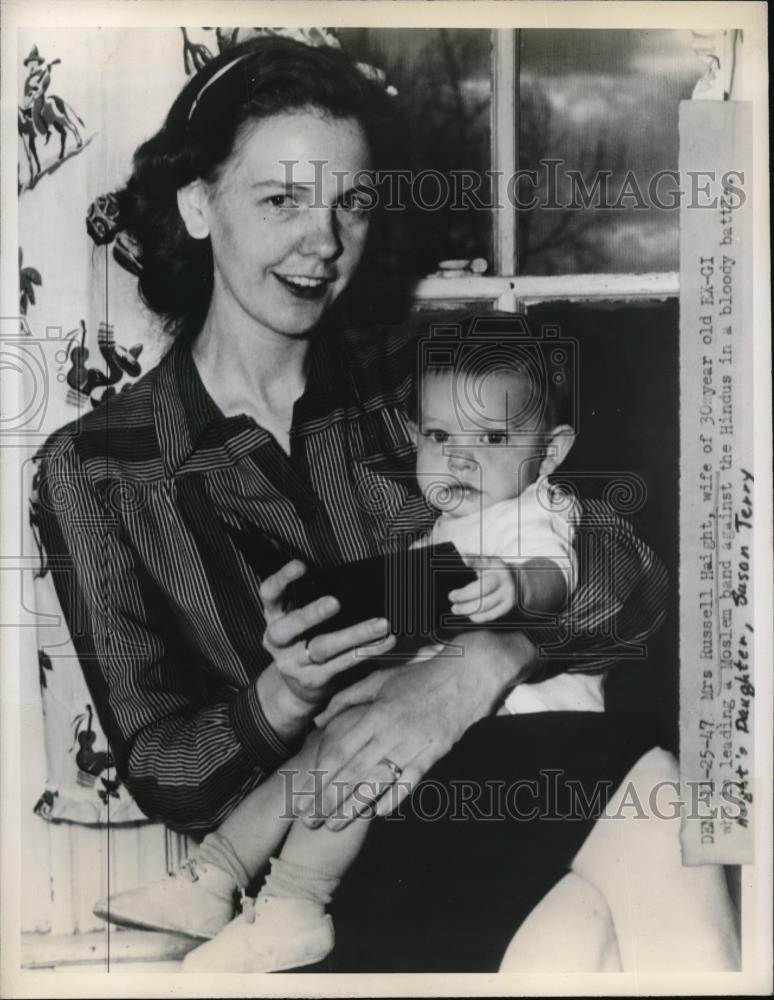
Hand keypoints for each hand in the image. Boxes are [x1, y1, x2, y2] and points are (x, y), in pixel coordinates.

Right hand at [260, 560, 396, 712]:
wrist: (296, 689)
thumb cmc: (304, 639)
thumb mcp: (298, 618)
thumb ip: (310, 599)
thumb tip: (349, 576)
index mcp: (274, 616)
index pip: (269, 593)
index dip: (282, 579)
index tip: (301, 566)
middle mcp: (277, 640)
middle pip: (290, 626)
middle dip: (312, 614)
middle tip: (334, 602)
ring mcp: (293, 663)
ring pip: (323, 647)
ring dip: (355, 634)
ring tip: (381, 625)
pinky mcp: (313, 679)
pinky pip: (343, 664)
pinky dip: (367, 651)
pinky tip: (385, 642)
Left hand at [298, 630, 535, 829]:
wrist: (467, 676)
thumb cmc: (419, 676)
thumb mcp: (380, 680)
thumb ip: (347, 700)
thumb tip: (318, 720)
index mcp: (374, 713)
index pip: (337, 750)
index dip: (316, 774)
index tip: (301, 792)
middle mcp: (390, 732)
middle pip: (350, 773)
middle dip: (325, 800)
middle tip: (307, 820)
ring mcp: (412, 746)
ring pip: (375, 784)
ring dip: (351, 808)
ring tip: (332, 826)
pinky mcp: (432, 755)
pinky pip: (408, 784)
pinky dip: (391, 800)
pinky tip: (375, 814)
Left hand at [448, 555, 517, 622]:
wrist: (515, 584)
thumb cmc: (494, 573)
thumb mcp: (487, 563)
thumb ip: (475, 561)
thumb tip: (463, 557)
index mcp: (497, 566)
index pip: (484, 562)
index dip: (473, 561)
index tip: (463, 559)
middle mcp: (504, 580)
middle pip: (483, 589)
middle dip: (464, 595)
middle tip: (451, 597)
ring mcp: (507, 595)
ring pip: (484, 605)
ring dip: (466, 609)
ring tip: (455, 608)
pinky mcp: (506, 608)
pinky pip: (488, 615)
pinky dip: (475, 616)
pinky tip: (468, 613)